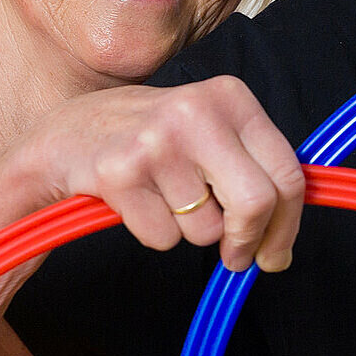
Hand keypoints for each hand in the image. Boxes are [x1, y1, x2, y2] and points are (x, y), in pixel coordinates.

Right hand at [18, 76, 305, 271]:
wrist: (66, 136)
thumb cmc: (150, 138)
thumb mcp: (208, 129)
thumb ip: (253, 167)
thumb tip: (288, 231)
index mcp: (230, 97)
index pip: (286, 172)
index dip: (289, 224)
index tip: (277, 251)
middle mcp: (197, 111)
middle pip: (256, 203)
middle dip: (249, 242)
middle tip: (237, 257)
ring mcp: (157, 141)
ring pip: (206, 229)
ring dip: (189, 231)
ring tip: (164, 198)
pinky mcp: (121, 173)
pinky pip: (163, 238)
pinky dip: (154, 233)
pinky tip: (137, 202)